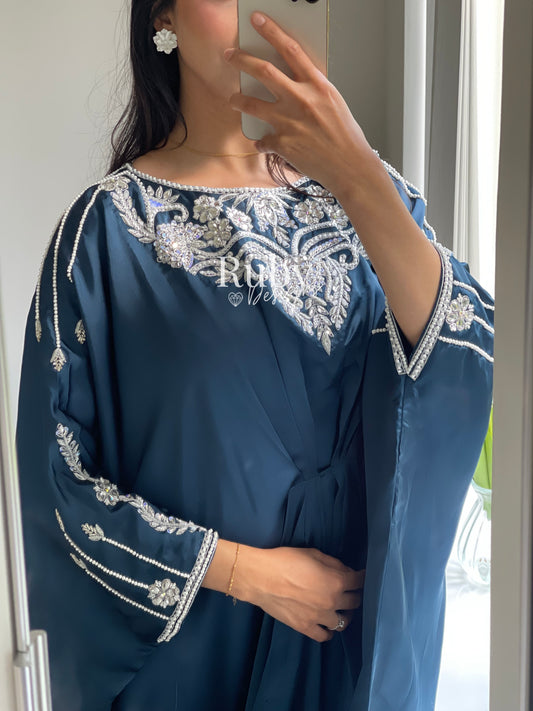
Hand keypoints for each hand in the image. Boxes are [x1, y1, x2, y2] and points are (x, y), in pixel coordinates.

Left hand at [224, 11, 375, 197]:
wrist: (349, 166)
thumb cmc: (346, 136)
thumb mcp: (333, 103)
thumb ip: (312, 89)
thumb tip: (294, 82)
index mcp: (317, 85)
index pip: (290, 50)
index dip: (271, 31)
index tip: (257, 20)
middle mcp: (301, 100)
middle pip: (263, 71)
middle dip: (242, 60)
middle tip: (229, 55)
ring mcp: (289, 122)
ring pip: (252, 104)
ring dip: (239, 100)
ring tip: (233, 100)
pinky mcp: (282, 144)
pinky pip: (263, 139)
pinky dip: (261, 141)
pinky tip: (262, 142)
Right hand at [238, 545, 364, 642]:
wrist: (261, 577)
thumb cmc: (286, 560)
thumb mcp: (313, 554)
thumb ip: (333, 564)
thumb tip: (345, 571)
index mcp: (336, 581)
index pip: (359, 582)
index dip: (362, 577)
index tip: (362, 576)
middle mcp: (333, 602)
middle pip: (354, 603)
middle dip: (355, 595)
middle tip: (351, 591)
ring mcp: (320, 618)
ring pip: (343, 623)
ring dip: (344, 615)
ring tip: (341, 610)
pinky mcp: (306, 628)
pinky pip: (324, 636)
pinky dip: (328, 632)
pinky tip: (327, 625)